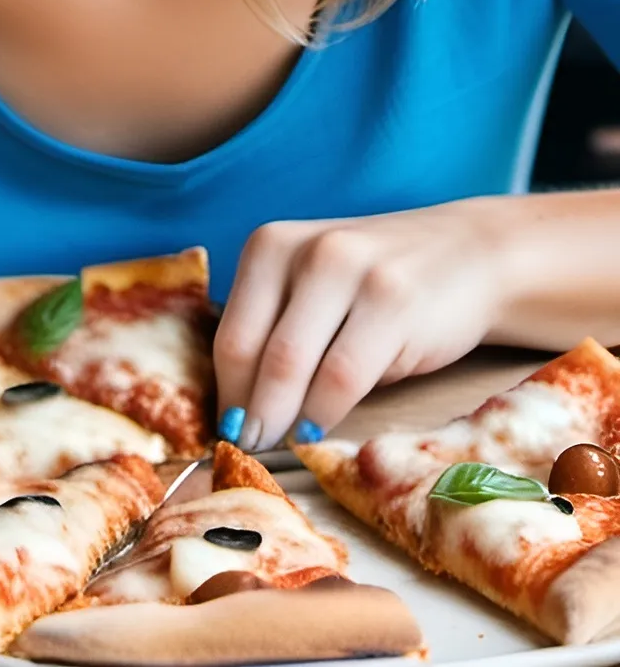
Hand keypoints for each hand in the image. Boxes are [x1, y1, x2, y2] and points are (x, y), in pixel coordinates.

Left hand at [214, 200, 508, 451]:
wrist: (472, 256)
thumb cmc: (379, 286)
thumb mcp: (316, 289)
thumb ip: (277, 330)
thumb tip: (236, 409)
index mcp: (270, 244)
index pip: (229, 334)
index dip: (224, 393)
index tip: (226, 433)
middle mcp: (306, 250)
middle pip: (252, 351)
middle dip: (247, 412)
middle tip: (246, 452)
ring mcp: (350, 270)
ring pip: (291, 365)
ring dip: (280, 419)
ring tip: (278, 446)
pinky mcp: (393, 300)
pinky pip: (342, 376)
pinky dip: (323, 413)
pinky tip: (317, 429)